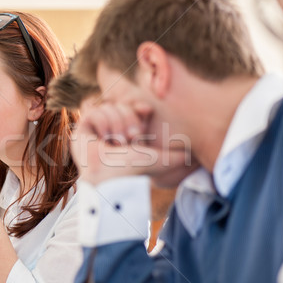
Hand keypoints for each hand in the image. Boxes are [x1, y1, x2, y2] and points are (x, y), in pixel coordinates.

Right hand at [72, 104, 196, 186]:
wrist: (111, 178)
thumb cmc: (133, 172)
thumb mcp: (161, 160)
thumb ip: (179, 156)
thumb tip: (200, 159)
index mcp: (127, 133)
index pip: (132, 107)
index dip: (138, 107)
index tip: (146, 111)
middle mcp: (111, 129)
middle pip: (122, 105)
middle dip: (129, 121)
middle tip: (130, 140)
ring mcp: (96, 128)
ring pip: (109, 107)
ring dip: (116, 126)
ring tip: (115, 144)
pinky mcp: (82, 128)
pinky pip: (95, 111)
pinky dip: (102, 125)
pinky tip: (102, 140)